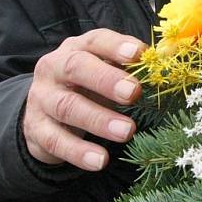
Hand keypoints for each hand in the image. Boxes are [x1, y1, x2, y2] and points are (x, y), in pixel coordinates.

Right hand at [23, 29, 143, 170]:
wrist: (43, 112)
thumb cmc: (87, 85)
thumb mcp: (105, 71)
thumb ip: (129, 67)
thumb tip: (165, 62)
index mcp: (77, 48)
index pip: (96, 40)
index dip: (116, 46)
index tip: (139, 54)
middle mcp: (54, 68)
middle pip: (77, 68)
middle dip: (106, 80)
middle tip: (133, 93)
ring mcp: (42, 98)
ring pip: (68, 106)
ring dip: (99, 120)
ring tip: (127, 131)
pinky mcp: (36, 129)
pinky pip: (56, 141)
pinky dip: (79, 152)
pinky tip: (101, 161)